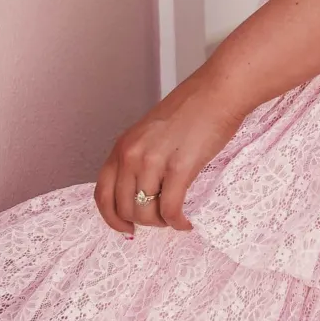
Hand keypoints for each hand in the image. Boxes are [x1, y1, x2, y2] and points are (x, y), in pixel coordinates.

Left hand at [94, 69, 249, 236]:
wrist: (217, 93)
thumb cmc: (191, 110)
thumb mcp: (150, 133)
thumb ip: (140, 158)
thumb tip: (141, 192)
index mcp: (122, 146)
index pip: (102, 194)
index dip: (112, 218)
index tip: (125, 228)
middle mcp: (131, 155)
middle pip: (124, 208)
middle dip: (143, 222)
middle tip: (161, 220)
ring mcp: (153, 161)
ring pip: (146, 213)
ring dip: (161, 223)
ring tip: (175, 218)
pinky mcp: (179, 168)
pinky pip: (170, 209)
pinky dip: (177, 222)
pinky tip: (185, 222)